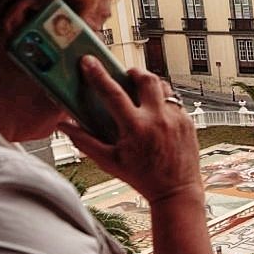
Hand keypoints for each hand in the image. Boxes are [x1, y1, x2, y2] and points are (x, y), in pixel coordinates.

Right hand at [64, 60, 203, 205]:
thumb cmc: (142, 178)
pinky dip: (163, 102)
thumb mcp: (109, 162)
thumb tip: (64, 126)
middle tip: (125, 75)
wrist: (176, 192)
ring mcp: (176, 119)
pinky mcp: (189, 122)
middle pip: (145, 79)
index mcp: (135, 128)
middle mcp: (158, 119)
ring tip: (141, 94)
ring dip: (150, 86)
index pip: (113, 93)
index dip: (98, 75)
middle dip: (133, 72)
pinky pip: (175, 101)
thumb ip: (84, 141)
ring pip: (163, 86)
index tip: (89, 61)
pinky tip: (156, 112)